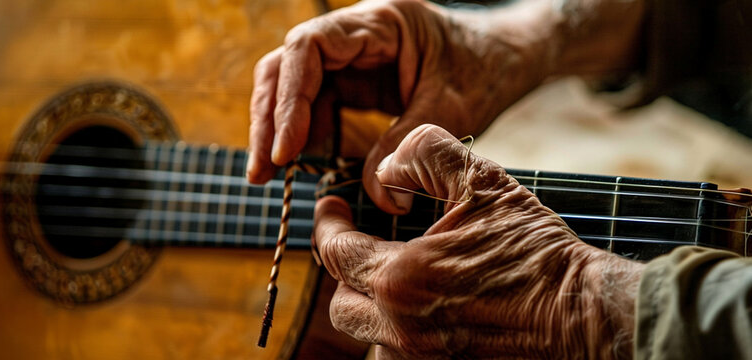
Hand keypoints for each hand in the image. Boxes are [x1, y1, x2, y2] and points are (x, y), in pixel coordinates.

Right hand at [247, 0, 560, 212]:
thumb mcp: (452, 109)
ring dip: (278, 130)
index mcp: (378, 23)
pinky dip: (305, 135)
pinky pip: (317, 104)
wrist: (508, 59)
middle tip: (262, 171)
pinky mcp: (356, 81)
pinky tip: (302, 163)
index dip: (288, 99)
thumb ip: (407, 148)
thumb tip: (375, 198)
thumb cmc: (486, 69)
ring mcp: (352, 57)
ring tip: (270, 174)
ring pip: (292, 87)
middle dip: (269, 119)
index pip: (308, 49)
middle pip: (286, 67)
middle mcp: (355, 35)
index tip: (286, 150)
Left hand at [312, 125, 642, 358]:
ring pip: (366, 332)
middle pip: (340, 303)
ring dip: (366, 302)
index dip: (327, 223)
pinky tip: (422, 304)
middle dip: (340, 269)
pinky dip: (395, 327)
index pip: (335, 252)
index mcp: (400, 278)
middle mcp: (401, 326)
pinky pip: (397, 350)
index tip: (331, 205)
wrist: (585, 315)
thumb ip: (426, 156)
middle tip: (356, 241)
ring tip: (387, 273)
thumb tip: (387, 167)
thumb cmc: (536, 253)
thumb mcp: (484, 183)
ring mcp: (422, 355)